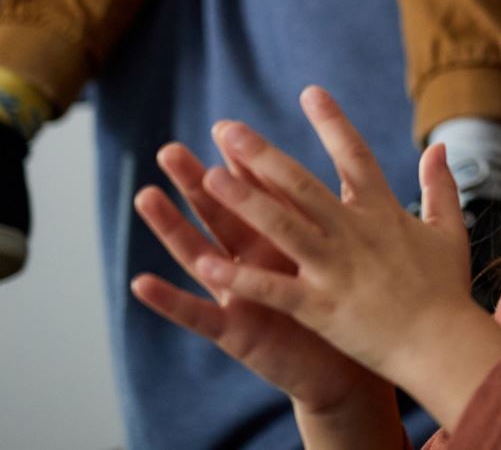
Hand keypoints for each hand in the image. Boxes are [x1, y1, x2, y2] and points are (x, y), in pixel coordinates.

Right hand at [131, 141, 386, 416]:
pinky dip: (169, 300)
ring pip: (201, 255)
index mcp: (286, 241)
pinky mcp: (235, 333)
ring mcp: (239, 296)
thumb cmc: (347, 309)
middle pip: (223, 215)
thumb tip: (360, 165)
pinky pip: (198, 315)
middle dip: (198, 183)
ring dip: (172, 227)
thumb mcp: (343, 253)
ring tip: (145, 196)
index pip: (262, 195)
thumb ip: (344, 212)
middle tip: (170, 150)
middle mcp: (255, 263)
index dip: (244, 165)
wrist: (345, 372)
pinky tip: (140, 282)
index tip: (227, 129)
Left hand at [193, 87, 500, 400]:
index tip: (310, 91)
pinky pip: (274, 289)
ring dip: (245, 201)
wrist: (444, 345)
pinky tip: (206, 262)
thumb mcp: (449, 229)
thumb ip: (441, 185)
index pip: (355, 155)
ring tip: (210, 176)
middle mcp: (354, 233)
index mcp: (383, 212)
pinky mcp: (322, 307)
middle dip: (263, 155)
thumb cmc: (447, 289)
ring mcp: (336, 269)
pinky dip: (241, 276)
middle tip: (228, 129)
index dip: (332, 122)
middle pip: (302, 185)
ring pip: (282, 227)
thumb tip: (439, 146)